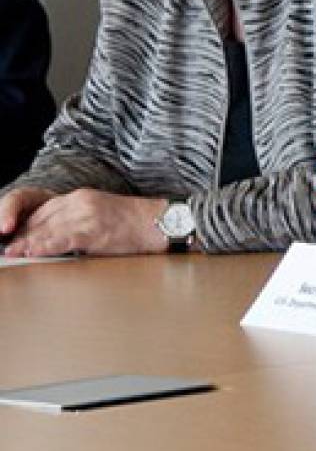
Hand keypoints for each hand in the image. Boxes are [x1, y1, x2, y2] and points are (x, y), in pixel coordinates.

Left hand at [3, 189, 168, 256]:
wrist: (165, 222)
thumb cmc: (139, 225)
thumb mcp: (104, 215)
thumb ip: (80, 221)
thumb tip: (54, 239)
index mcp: (83, 197)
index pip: (44, 210)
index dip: (25, 226)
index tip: (14, 239)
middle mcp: (81, 201)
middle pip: (42, 219)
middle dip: (22, 235)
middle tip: (8, 250)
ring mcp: (88, 214)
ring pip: (48, 229)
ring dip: (27, 243)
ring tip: (13, 253)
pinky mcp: (95, 229)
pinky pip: (63, 238)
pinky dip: (45, 246)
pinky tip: (32, 252)